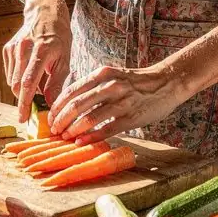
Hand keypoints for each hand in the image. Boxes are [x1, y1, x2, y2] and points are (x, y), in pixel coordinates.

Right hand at [2, 0, 71, 123]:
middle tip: (38, 103)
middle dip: (25, 99)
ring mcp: (13, 48)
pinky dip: (19, 79)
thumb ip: (57, 83)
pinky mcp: (7, 49)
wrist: (45, 13)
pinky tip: (31, 71)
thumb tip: (51, 105)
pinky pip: (10, 74)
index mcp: (41, 50)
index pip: (28, 82)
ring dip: (24, 88)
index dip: (25, 102)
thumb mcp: (65, 59)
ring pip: (12, 81)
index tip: (23, 118)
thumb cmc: (59, 37)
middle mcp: (24, 48)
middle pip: (17, 85)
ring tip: (39, 79)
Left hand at [48, 62, 185, 141]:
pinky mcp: (131, 117)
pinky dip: (91, 137)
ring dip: (73, 130)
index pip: (71, 91)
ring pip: (89, 118)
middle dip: (61, 120)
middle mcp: (110, 86)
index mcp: (102, 74)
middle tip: (54, 131)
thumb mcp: (113, 76)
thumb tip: (71, 105)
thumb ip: (94, 87)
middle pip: (76, 105)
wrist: (167, 82)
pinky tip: (81, 142)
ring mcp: (121, 102)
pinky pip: (106, 129)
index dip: (57, 107)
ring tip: (65, 137)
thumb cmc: (136, 82)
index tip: (50, 118)